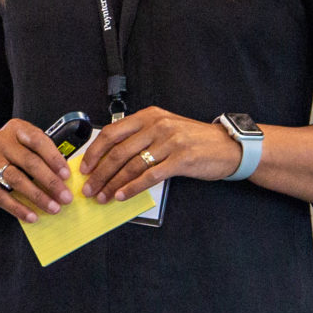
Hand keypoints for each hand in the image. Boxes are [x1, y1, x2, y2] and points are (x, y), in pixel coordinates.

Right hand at [0, 119, 72, 222]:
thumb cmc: (10, 156)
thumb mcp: (24, 146)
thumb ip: (41, 155)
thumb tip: (65, 177)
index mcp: (16, 128)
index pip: (38, 141)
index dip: (54, 158)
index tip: (67, 175)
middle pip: (29, 162)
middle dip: (50, 182)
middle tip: (65, 197)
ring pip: (16, 179)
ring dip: (37, 196)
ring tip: (53, 208)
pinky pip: (0, 196)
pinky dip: (17, 208)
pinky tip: (31, 216)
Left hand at [81, 107, 244, 202]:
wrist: (228, 146)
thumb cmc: (194, 140)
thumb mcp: (165, 129)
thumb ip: (140, 137)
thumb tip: (109, 158)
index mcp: (149, 116)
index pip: (112, 132)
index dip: (94, 151)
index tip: (85, 167)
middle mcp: (157, 126)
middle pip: (118, 152)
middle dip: (100, 173)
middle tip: (89, 188)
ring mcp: (170, 142)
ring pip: (132, 166)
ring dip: (113, 184)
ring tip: (102, 196)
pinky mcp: (181, 160)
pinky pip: (149, 176)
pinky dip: (132, 187)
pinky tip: (122, 195)